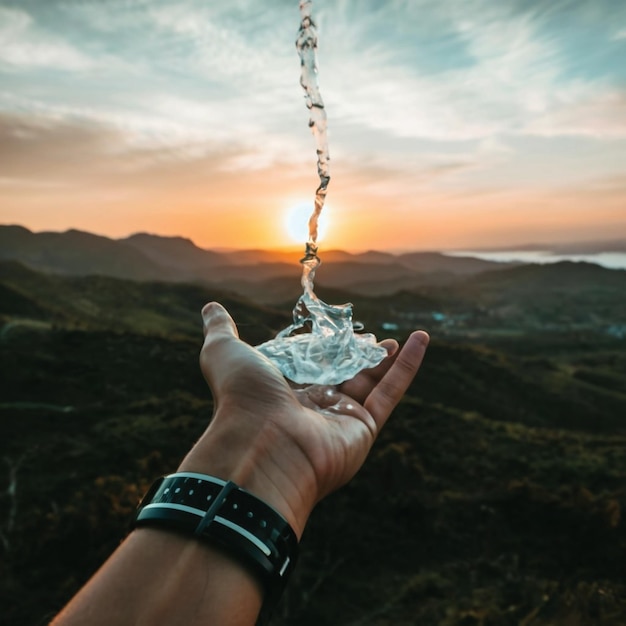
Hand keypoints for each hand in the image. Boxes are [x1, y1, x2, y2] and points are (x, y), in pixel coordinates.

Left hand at [179, 302, 428, 537]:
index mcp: (283, 392)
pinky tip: (421, 339)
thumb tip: (211, 306)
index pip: (311, 365)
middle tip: (374, 340)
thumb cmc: (240, 397)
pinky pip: (391, 392)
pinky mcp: (364, 428)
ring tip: (399, 340)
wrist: (260, 444)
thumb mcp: (225, 352)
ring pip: (371, 383)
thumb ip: (221, 328)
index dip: (327, 347)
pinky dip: (408, 365)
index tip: (339, 331)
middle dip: (360, 357)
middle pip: (344, 375)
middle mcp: (312, 408)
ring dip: (388, 360)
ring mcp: (339, 420)